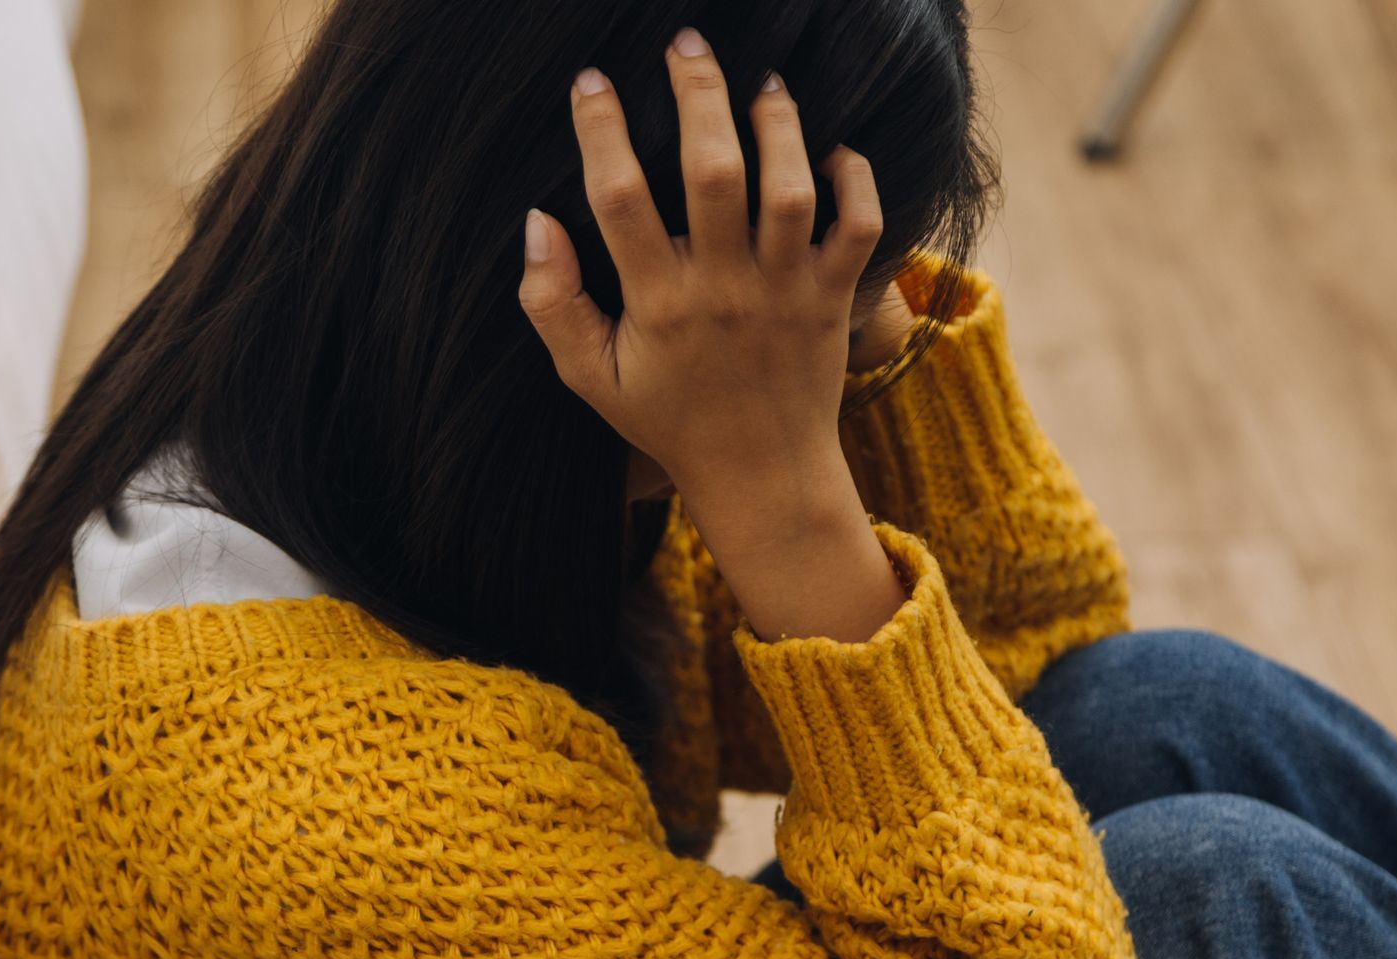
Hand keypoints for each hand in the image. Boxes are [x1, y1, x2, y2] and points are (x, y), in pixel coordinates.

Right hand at [518, 29, 906, 642]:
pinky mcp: (835, 300)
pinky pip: (860, 227)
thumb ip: (552, 303)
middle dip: (697, 96)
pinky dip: (856, 180)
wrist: (762, 476)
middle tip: (684, 45)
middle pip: (713, 172)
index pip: (621, 199)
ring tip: (761, 85)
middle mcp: (724, 291)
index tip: (591, 82)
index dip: (602, 131)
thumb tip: (536, 222)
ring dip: (779, 127)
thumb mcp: (591, 377)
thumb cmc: (669, 420)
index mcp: (659, 305)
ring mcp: (786, 294)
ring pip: (790, 190)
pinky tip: (833, 151)